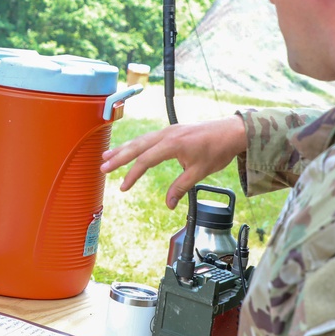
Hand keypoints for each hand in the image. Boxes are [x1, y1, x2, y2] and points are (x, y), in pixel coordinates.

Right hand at [101, 115, 246, 208]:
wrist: (232, 131)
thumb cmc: (217, 149)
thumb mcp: (199, 172)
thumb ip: (181, 187)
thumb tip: (169, 204)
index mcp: (172, 144)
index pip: (145, 160)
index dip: (132, 175)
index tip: (123, 187)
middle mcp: (167, 134)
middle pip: (136, 146)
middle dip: (118, 157)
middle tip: (102, 167)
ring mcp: (168, 131)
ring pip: (140, 140)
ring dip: (123, 148)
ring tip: (107, 156)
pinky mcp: (172, 131)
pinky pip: (148, 137)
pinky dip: (136, 144)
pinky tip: (129, 149)